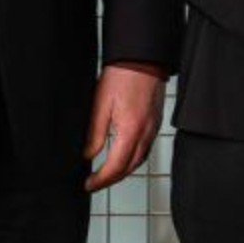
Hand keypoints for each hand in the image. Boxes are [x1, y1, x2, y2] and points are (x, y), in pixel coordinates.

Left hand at [83, 65, 167, 191]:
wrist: (142, 58)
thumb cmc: (122, 75)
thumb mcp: (100, 105)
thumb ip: (94, 133)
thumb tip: (87, 155)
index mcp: (131, 129)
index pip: (115, 166)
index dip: (100, 179)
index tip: (88, 184)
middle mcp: (146, 132)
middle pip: (130, 168)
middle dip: (111, 180)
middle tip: (94, 184)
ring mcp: (153, 128)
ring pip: (139, 160)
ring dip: (123, 171)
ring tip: (107, 174)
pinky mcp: (155, 122)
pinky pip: (146, 148)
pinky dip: (133, 158)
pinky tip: (123, 156)